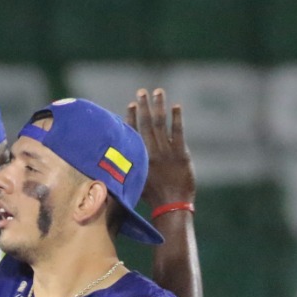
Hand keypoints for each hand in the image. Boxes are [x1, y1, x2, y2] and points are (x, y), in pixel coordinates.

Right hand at [127, 88, 193, 209]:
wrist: (171, 205)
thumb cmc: (152, 198)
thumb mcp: (134, 183)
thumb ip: (128, 170)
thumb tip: (115, 165)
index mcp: (138, 158)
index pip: (133, 132)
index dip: (132, 117)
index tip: (132, 105)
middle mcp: (151, 151)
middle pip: (146, 123)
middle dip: (144, 106)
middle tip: (142, 91)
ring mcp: (166, 151)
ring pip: (160, 124)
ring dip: (159, 106)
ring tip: (158, 92)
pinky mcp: (181, 154)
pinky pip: (177, 132)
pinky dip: (176, 119)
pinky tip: (176, 107)